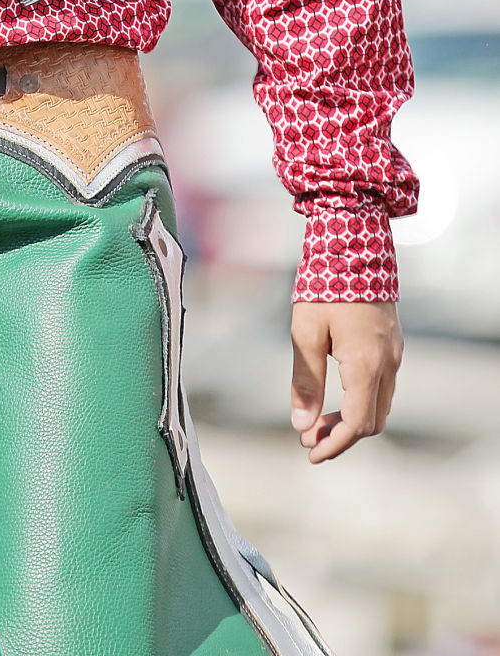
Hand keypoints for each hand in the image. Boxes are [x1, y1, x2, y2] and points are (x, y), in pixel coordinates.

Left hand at [290, 299, 402, 462]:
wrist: (354, 245)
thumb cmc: (325, 286)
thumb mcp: (305, 333)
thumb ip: (306, 381)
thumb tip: (301, 424)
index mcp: (367, 365)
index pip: (358, 424)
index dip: (334, 444)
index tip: (310, 451)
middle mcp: (388, 363)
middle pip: (373, 420)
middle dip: (342, 435)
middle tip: (309, 435)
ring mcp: (394, 353)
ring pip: (381, 404)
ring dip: (352, 418)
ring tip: (318, 417)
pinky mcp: (392, 342)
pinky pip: (382, 384)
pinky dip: (361, 399)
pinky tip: (336, 391)